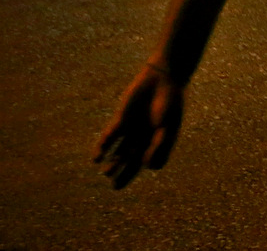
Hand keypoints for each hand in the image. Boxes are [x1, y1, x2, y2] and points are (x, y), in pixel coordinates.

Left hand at [93, 65, 184, 189]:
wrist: (162, 79)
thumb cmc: (169, 103)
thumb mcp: (167, 127)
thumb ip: (159, 146)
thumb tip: (146, 167)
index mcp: (157, 141)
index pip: (145, 162)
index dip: (138, 170)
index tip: (135, 172)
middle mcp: (143, 137)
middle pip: (131, 160)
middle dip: (122, 174)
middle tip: (114, 187)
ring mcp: (131, 129)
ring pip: (119, 151)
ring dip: (112, 163)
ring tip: (105, 173)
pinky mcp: (120, 120)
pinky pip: (109, 137)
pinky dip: (103, 147)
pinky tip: (96, 158)